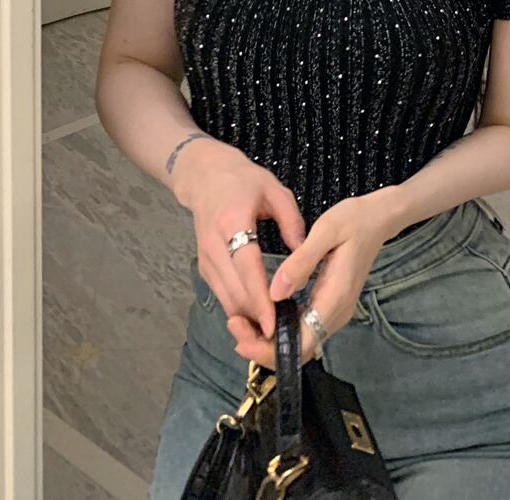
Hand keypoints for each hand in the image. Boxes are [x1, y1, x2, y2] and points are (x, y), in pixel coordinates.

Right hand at [176, 137, 307, 342]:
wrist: (204, 175)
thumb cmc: (242, 180)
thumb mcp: (274, 190)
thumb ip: (292, 221)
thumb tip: (305, 252)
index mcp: (232, 221)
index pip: (246, 267)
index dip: (260, 297)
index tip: (274, 321)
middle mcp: (213, 244)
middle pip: (234, 291)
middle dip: (257, 317)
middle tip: (283, 334)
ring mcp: (205, 258)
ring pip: (226, 299)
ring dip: (249, 318)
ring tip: (275, 332)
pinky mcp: (205, 266)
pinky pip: (222, 295)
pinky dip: (240, 309)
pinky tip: (260, 316)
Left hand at [226, 190, 396, 369]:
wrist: (377, 218)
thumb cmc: (353, 220)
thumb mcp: (325, 232)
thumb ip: (301, 263)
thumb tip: (275, 293)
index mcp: (335, 296)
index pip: (303, 342)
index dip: (271, 349)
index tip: (242, 339)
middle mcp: (337, 311)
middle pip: (300, 349)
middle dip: (264, 348)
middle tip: (234, 328)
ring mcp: (334, 310)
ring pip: (301, 341)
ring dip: (269, 340)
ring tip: (240, 322)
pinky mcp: (329, 304)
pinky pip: (303, 327)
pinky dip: (280, 328)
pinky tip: (260, 313)